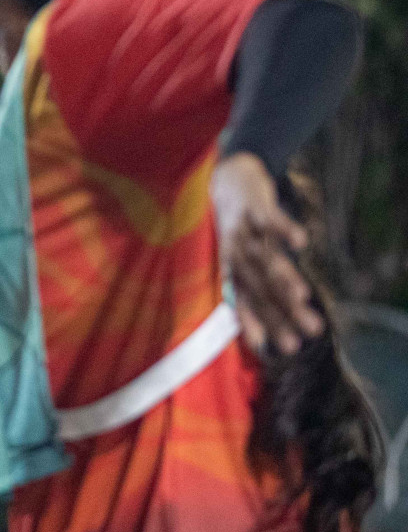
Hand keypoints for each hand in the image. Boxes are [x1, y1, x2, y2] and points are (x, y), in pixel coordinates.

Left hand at [210, 151, 324, 355]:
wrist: (228, 181)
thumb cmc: (238, 232)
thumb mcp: (241, 260)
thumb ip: (254, 291)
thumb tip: (262, 334)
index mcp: (231, 270)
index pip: (245, 302)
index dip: (261, 324)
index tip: (279, 350)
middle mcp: (235, 254)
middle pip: (259, 286)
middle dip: (281, 312)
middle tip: (304, 337)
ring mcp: (243, 230)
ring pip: (264, 257)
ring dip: (282, 276)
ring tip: (302, 298)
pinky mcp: (254, 207)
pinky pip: (269, 219)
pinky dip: (284, 228)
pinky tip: (302, 242)